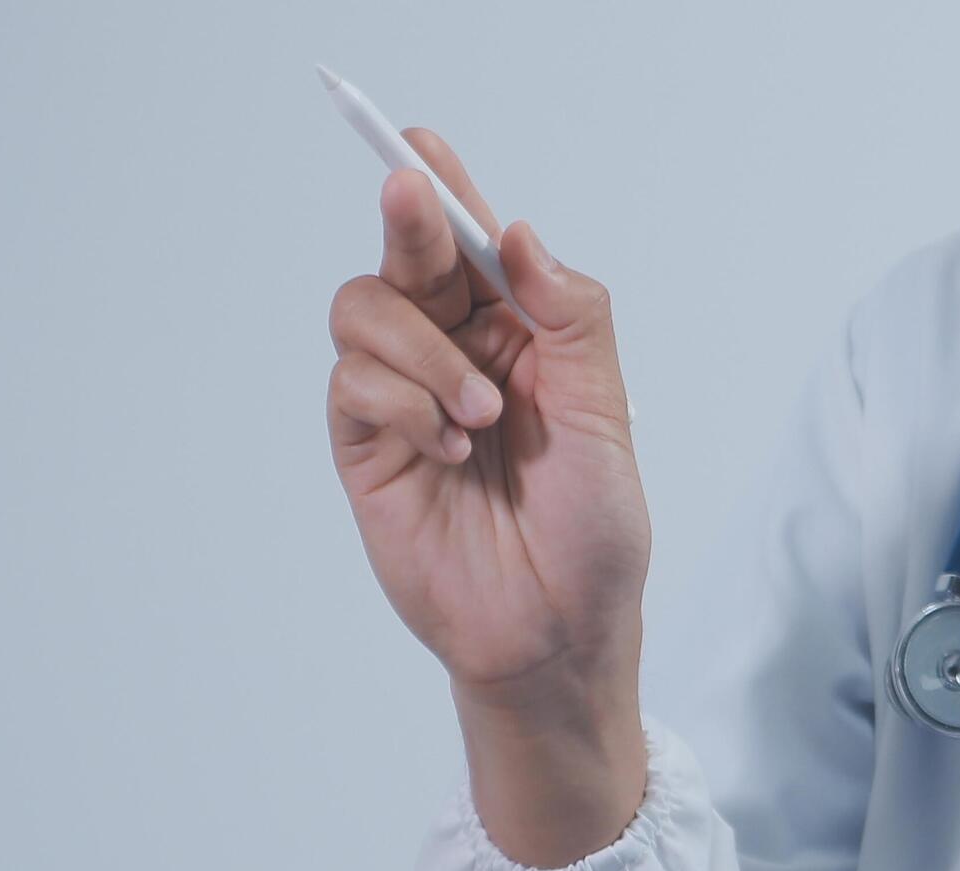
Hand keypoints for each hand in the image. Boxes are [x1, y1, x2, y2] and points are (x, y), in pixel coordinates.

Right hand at [325, 131, 649, 864]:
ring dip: (422, 350)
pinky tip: (449, 450)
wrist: (557, 634)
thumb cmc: (593, 533)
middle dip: (407, 222)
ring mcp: (405, 397)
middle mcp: (456, 352)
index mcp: (520, 335)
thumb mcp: (605, 416)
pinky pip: (355, 383)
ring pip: (365, 309)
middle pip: (406, 255)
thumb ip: (570, 319)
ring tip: (479, 419)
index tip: (419, 147)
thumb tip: (520, 235)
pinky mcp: (367, 446)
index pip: (473, 245)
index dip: (442, 190)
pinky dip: (404, 404)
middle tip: (412, 202)